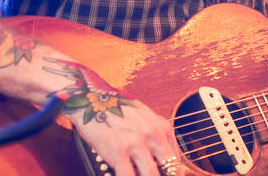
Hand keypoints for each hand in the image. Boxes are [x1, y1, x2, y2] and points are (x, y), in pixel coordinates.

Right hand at [46, 59, 183, 175]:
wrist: (90, 98)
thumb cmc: (115, 108)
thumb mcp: (143, 118)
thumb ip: (156, 138)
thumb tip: (163, 161)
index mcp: (162, 127)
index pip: (177, 161)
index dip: (174, 174)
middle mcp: (153, 134)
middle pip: (170, 170)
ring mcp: (136, 143)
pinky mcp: (119, 151)